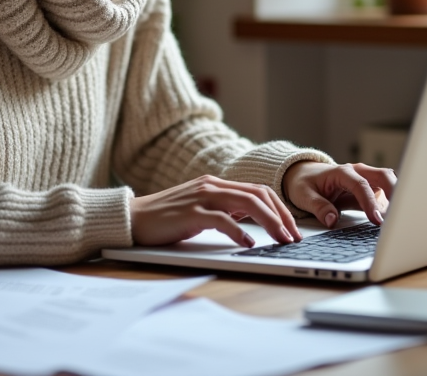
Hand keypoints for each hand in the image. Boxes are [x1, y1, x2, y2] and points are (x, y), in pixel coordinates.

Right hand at [130, 175, 301, 247]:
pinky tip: (248, 243)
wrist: (133, 218)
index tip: (292, 227)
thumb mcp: (201, 210)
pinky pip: (222, 219)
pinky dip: (239, 231)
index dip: (280, 208)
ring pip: (247, 203)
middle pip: (258, 194)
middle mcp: (211, 186)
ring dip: (269, 222)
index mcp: (216, 184)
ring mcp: (201, 197)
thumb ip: (224, 210)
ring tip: (280, 239)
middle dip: (281, 215)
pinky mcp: (190, 212)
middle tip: (293, 236)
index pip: (258, 190)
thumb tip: (252, 220)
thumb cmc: (166, 218)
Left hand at [282, 161, 396, 227]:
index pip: (361, 185)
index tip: (376, 220)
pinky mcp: (366, 190)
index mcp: (341, 172)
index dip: (370, 202)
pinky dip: (389, 206)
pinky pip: (382, 196)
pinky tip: (390, 221)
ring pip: (387, 185)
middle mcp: (357, 172)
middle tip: (400, 214)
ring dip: (395, 200)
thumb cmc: (304, 183)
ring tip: (397, 221)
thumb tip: (332, 220)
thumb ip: (318, 207)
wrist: (303, 175)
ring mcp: (364, 180)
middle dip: (396, 192)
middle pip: (384, 176)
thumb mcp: (304, 195)